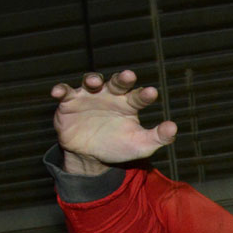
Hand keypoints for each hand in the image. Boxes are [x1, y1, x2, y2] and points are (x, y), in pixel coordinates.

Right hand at [50, 70, 177, 174]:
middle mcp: (110, 95)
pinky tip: (59, 92)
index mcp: (129, 104)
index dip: (145, 94)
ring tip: (94, 82)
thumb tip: (173, 127)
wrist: (90, 156)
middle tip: (128, 76)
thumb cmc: (118, 146)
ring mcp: (89, 96)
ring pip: (91, 82)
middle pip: (116, 82)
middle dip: (122, 78)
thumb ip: (158, 137)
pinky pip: (64, 92)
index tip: (152, 93)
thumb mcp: (141, 145)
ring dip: (92, 79)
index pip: (138, 96)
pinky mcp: (69, 102)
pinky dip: (61, 89)